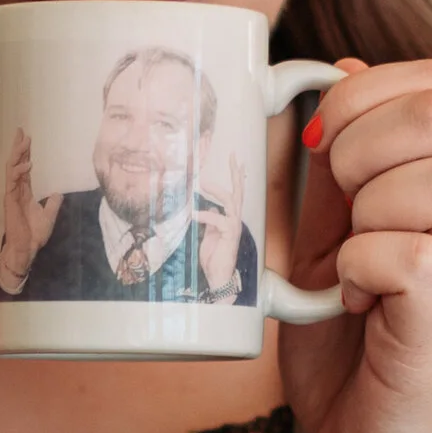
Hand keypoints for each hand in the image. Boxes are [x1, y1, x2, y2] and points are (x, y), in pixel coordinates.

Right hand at [0, 127, 60, 294]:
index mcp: (24, 192)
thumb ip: (53, 204)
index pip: (24, 168)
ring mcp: (11, 196)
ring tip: (24, 141)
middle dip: (18, 147)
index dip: (25, 153)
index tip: (26, 137)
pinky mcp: (9, 202)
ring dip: (17, 154)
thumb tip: (58, 193)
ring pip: (11, 169)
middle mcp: (16, 191)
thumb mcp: (49, 217)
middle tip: (21, 130)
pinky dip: (19, 172)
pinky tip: (28, 164)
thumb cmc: (34, 236)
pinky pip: (12, 183)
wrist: (26, 251)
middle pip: (16, 164)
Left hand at [195, 146, 248, 298]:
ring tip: (203, 183)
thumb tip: (205, 207)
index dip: (235, 176)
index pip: (234, 192)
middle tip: (233, 156)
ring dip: (217, 191)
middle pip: (239, 191)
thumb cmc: (214, 256)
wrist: (218, 276)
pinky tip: (193, 213)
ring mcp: (234, 226)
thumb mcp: (208, 234)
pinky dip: (205, 215)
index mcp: (230, 217)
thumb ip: (208, 220)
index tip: (234, 160)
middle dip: (236, 173)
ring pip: (231, 201)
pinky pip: (218, 220)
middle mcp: (235, 219)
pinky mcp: (229, 235)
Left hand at [279, 59, 431, 432]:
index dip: (367, 92)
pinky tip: (354, 302)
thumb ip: (329, 174)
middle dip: (362, 140)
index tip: (320, 149)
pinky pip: (415, 257)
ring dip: (369, 209)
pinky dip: (365, 269)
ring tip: (351, 262)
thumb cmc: (354, 360)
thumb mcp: (323, 245)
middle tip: (337, 208)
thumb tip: (330, 76)